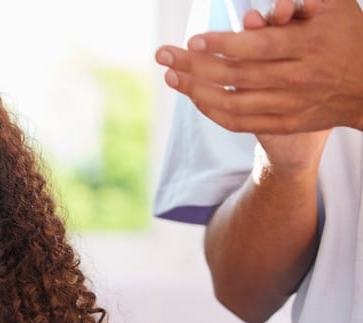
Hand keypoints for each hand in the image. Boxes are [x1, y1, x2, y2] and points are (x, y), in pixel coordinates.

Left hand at [155, 0, 362, 133]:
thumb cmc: (346, 36)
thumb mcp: (333, 8)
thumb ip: (301, 1)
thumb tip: (269, 6)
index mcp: (309, 46)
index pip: (259, 47)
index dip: (224, 44)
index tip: (194, 39)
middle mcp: (298, 79)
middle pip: (237, 75)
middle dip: (195, 65)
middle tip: (164, 54)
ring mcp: (289, 105)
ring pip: (233, 102)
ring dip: (196, 91)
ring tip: (170, 75)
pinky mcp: (283, 124)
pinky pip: (239, 122)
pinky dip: (212, 111)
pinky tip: (193, 97)